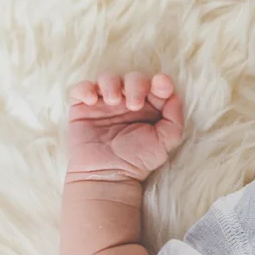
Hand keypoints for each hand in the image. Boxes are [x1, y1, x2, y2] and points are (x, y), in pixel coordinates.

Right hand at [64, 72, 183, 183]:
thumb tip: (174, 96)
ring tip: (113, 101)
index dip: (160, 82)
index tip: (160, 86)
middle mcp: (127, 102)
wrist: (107, 176)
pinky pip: (80, 89)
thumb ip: (174, 119)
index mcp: (148, 107)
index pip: (155, 85)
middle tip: (134, 105)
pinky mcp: (83, 108)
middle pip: (133, 78)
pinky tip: (91, 101)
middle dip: (136, 84)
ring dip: (111, 83)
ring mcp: (104, 104)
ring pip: (107, 78)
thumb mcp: (164, 142)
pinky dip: (85, 88)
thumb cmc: (136, 161)